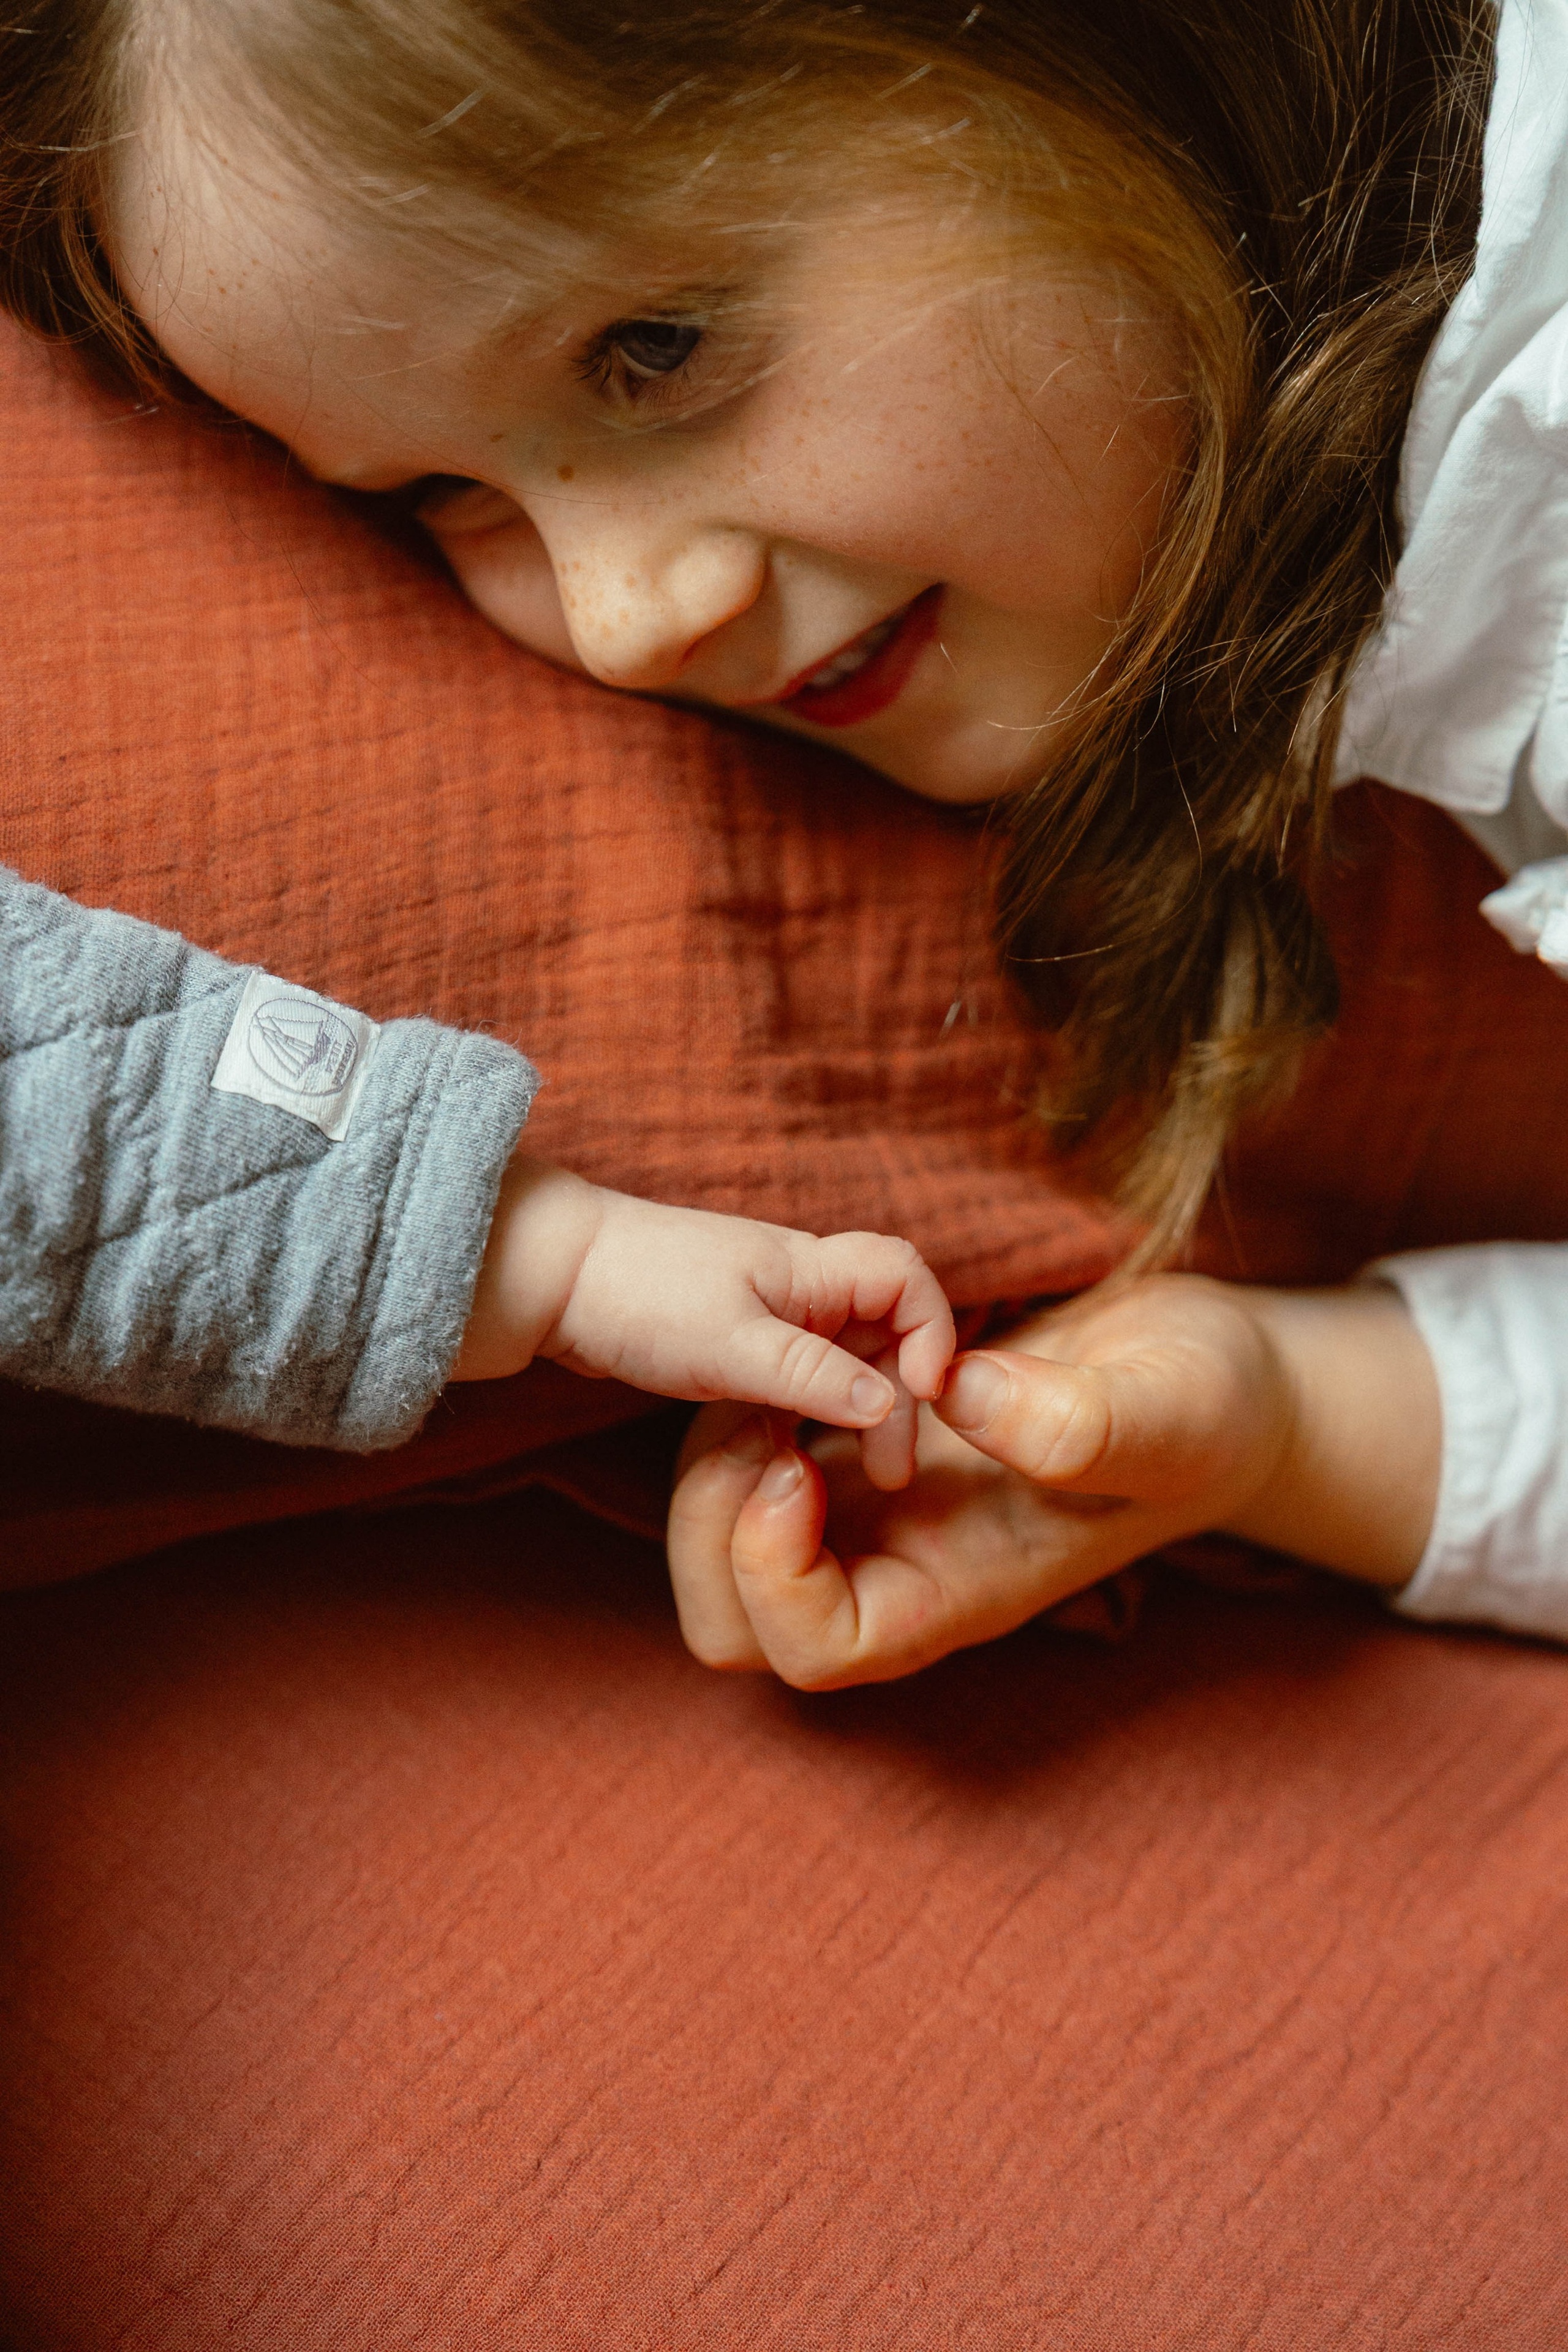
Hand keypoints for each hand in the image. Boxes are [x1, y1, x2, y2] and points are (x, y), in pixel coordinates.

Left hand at [451, 1159, 955, 1486]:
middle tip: (889, 1471)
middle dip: (901, 1394)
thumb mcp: (732, 1345)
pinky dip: (819, 1407)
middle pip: (889, 1329)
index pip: (908, 1279)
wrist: (549, 1277)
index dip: (932, 1331)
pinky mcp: (739, 1338)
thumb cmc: (636, 1295)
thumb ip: (814, 1376)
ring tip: (862, 1471)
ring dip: (863, 1408)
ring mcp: (771, 1309)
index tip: (922, 1394)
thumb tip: (889, 1404)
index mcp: (812, 1267)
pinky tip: (805, 1447)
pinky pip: (805, 1371)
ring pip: (849, 1355)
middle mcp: (802, 1282)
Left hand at [666, 1273, 1439, 1687]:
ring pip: (721, 1551)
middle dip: (709, 1524)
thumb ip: (1083, 1422)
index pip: (817, 1650)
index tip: (795, 1462)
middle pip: (735, 1626)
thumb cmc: (1203, 1407)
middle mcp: (901, 1573)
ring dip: (714, 1465)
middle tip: (759, 1414)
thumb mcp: (1170, 1406)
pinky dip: (741, 1418)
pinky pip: (746, 1475)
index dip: (771, 1571)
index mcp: (961, 1593)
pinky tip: (797, 1353)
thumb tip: (964, 1400)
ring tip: (769, 1374)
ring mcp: (873, 1521)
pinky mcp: (858, 1462)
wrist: (1206, 1376)